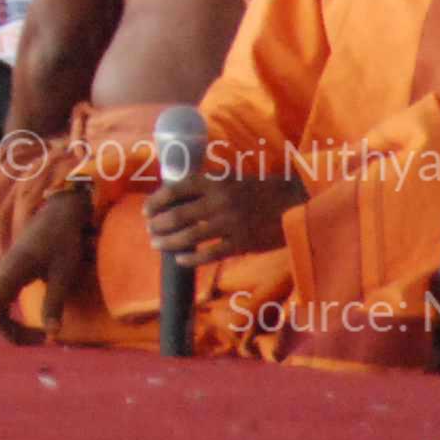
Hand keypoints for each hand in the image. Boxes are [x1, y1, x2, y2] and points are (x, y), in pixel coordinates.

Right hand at [0, 186, 95, 347]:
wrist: (59, 213)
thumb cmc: (63, 242)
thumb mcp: (63, 274)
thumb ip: (54, 303)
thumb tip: (53, 333)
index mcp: (13, 270)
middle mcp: (3, 271)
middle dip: (10, 331)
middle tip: (42, 341)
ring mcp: (5, 270)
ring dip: (10, 324)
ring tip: (38, 337)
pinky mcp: (11, 271)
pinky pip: (2, 297)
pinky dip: (9, 314)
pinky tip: (26, 323)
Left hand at [144, 167, 303, 265]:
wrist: (293, 203)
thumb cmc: (258, 191)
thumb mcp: (230, 180)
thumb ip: (207, 187)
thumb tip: (175, 196)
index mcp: (215, 182)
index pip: (176, 189)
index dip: (157, 200)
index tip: (146, 210)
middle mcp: (219, 201)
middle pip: (178, 214)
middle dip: (158, 224)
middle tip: (149, 230)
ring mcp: (230, 223)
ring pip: (189, 236)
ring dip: (168, 241)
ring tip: (157, 244)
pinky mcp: (242, 243)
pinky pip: (210, 254)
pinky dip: (191, 258)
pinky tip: (180, 259)